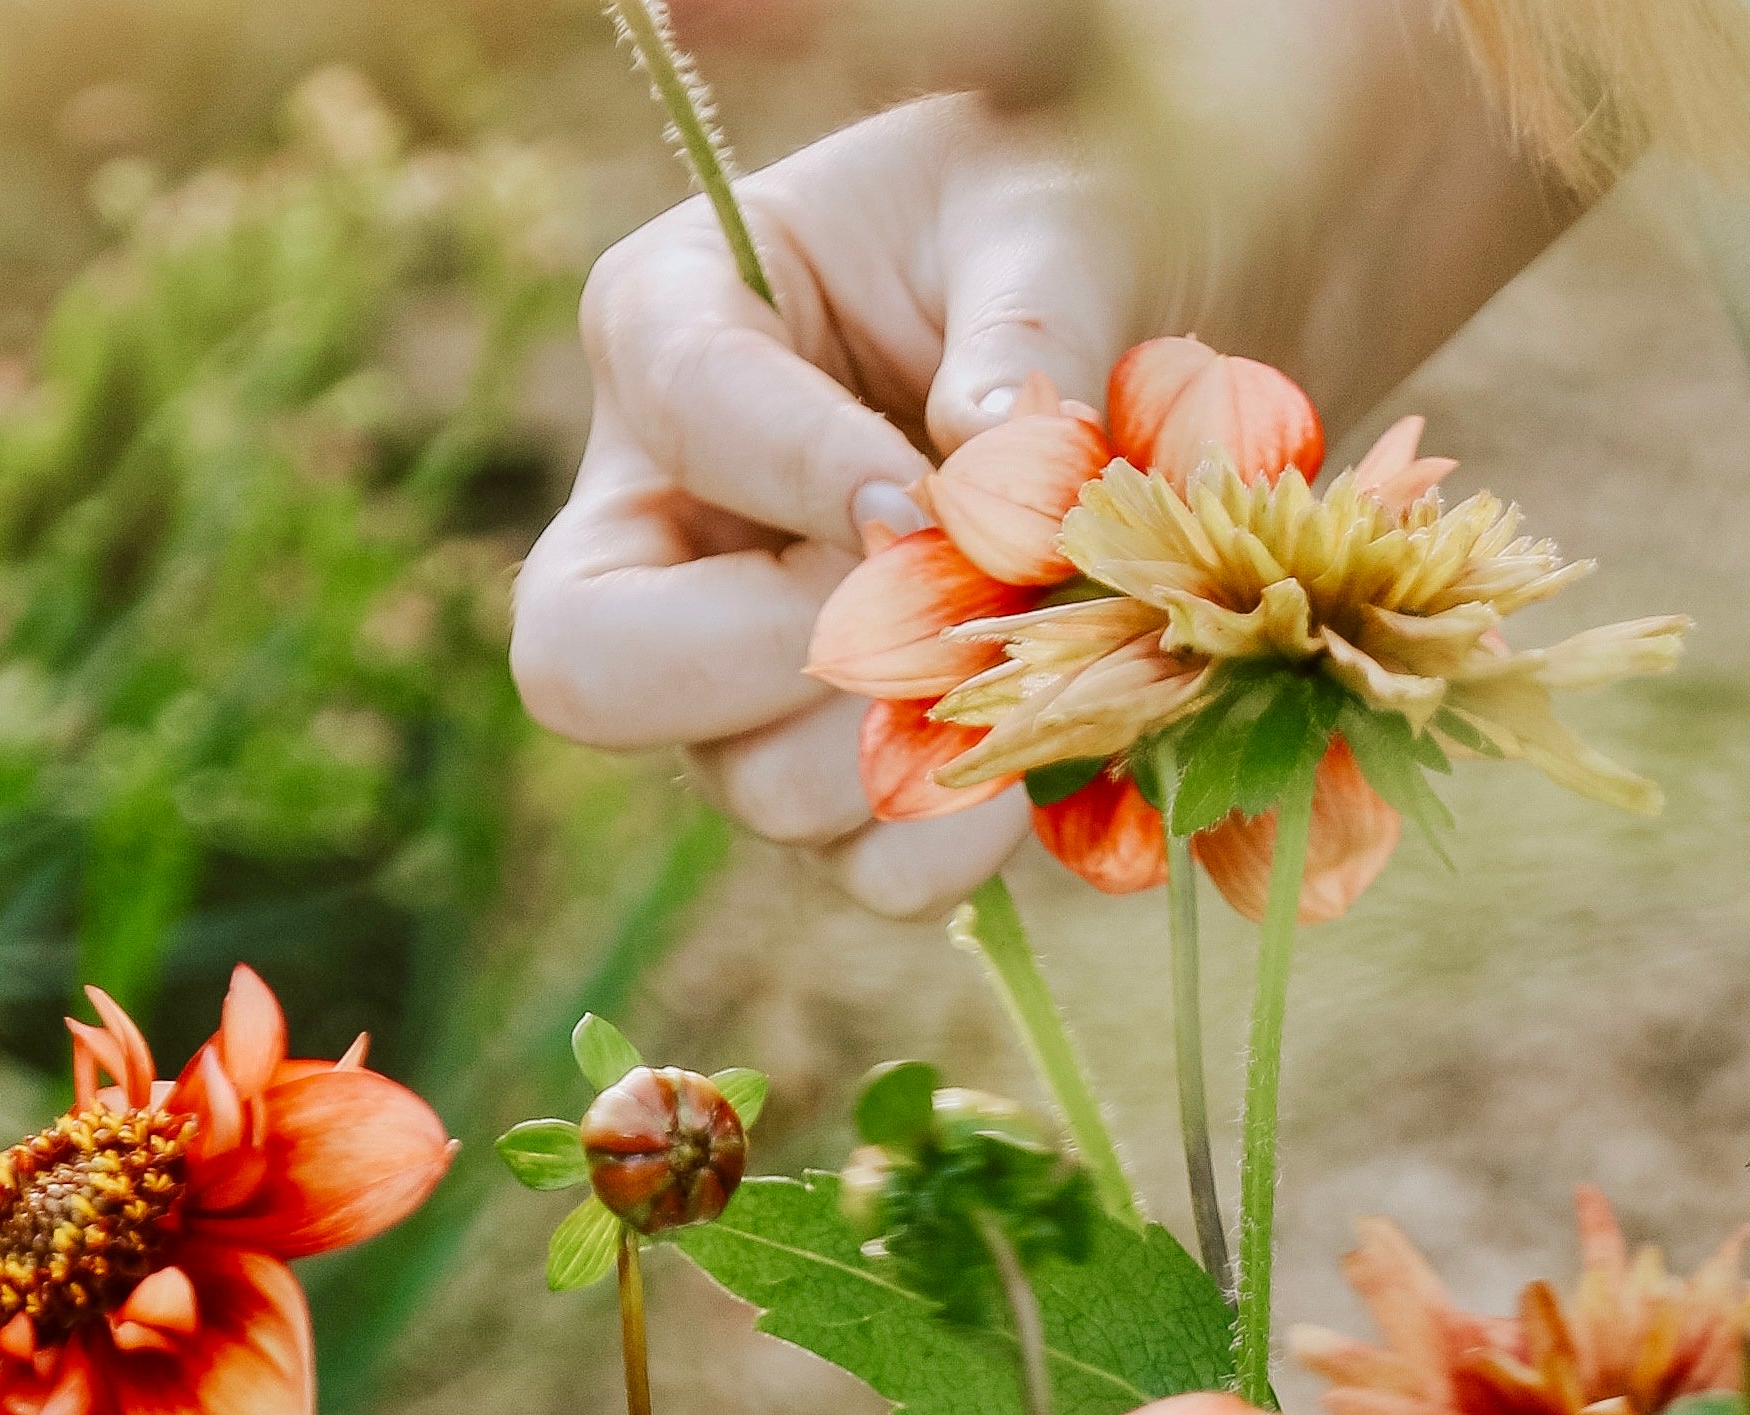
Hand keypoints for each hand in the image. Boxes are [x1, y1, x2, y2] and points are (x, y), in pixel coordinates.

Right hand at [509, 55, 1573, 903]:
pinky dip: (971, 833)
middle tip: (934, 607)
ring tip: (1032, 646)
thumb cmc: (1070, 219)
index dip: (804, 472)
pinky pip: (873, 872)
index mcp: (671, 325)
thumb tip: (988, 480)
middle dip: (776, 656)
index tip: (936, 490)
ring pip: (754, 789)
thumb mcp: (1054, 208)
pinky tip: (1046, 737)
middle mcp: (667, 524)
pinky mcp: (850, 778)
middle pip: (593, 665)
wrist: (1157, 324)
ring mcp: (741, 682)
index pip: (679, 415)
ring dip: (909, 743)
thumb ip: (1024, 320)